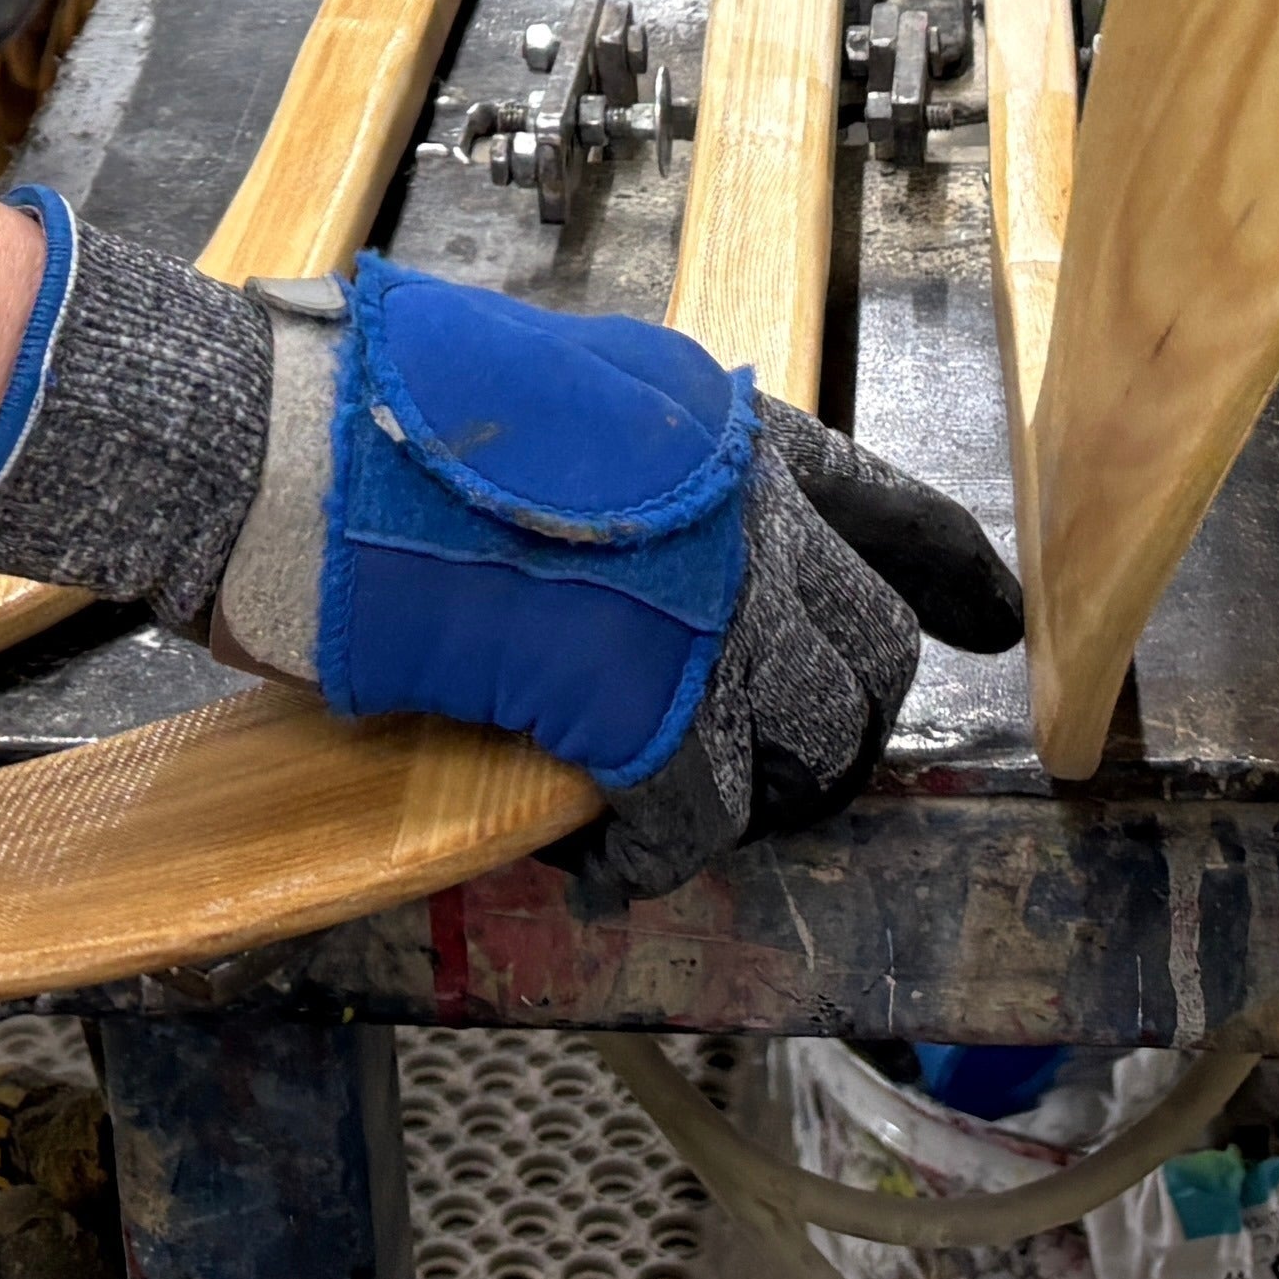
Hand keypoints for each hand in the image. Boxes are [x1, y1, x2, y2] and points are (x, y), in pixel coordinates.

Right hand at [0, 206, 1023, 900]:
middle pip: (865, 650)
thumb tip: (646, 563)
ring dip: (758, 798)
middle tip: (783, 778)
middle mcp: (742, 504)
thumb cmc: (368, 415)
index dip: (952, 573)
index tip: (997, 624)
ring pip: (809, 738)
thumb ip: (628, 486)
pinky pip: (697, 815)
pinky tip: (597, 866)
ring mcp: (704, 602)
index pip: (887, 503)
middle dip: (837, 729)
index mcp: (720, 423)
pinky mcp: (638, 702)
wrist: (280, 439)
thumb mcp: (545, 413)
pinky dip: (655, 857)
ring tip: (684, 822)